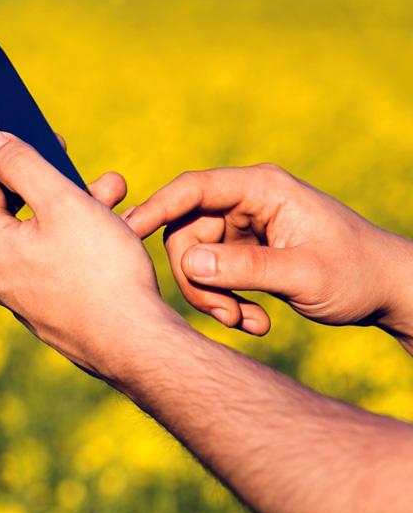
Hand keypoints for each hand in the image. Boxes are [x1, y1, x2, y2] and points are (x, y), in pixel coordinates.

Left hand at [0, 130, 171, 381]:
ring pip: (42, 233)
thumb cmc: (101, 270)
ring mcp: (22, 295)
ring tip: (117, 195)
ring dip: (77, 207)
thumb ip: (21, 165)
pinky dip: (80, 238)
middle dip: (58, 182)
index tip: (45, 138)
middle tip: (94, 173)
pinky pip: (55, 260)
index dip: (10, 154)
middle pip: (17, 209)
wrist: (137, 344)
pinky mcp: (47, 308)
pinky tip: (116, 230)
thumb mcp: (62, 201)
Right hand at [124, 164, 412, 346]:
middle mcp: (246, 202)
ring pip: (195, 258)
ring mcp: (243, 226)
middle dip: (197, 279)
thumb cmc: (356, 273)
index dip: (156, 208)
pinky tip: (256, 321)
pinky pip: (213, 274)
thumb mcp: (304, 274)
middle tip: (225, 315)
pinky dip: (226, 300)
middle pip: (186, 232)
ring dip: (213, 296)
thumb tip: (187, 264)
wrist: (388, 290)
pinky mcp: (244, 250)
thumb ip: (245, 267)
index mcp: (261, 189)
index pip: (194, 189)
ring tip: (248, 323)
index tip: (126, 232)